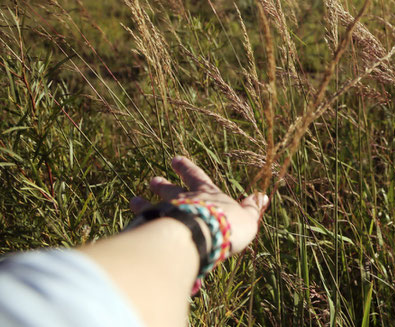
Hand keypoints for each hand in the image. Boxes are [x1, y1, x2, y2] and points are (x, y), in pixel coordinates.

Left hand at [130, 156, 267, 254]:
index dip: (187, 168)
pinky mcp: (155, 228)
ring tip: (133, 200)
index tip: (174, 159)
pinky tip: (131, 228)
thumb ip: (252, 208)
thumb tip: (263, 195)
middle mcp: (185, 200)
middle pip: (171, 190)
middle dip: (162, 184)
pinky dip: (138, 225)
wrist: (204, 235)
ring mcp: (168, 213)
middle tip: (152, 180)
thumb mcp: (247, 218)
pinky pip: (145, 225)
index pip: (197, 176)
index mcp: (207, 194)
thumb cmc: (228, 225)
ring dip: (144, 203)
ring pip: (153, 206)